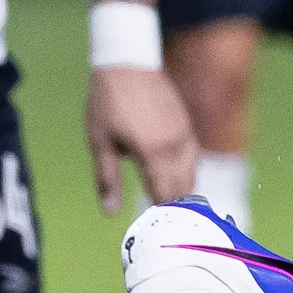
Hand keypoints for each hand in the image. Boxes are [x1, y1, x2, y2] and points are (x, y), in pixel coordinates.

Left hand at [85, 63, 196, 214]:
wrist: (127, 63)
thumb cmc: (107, 104)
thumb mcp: (100, 143)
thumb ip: (108, 179)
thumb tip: (110, 213)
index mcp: (153, 154)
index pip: (166, 196)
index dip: (162, 215)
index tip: (153, 229)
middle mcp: (175, 147)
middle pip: (184, 189)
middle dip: (175, 208)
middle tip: (162, 223)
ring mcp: (185, 134)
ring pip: (192, 173)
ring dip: (182, 190)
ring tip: (168, 206)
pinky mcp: (187, 125)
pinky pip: (193, 157)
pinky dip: (186, 172)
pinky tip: (172, 178)